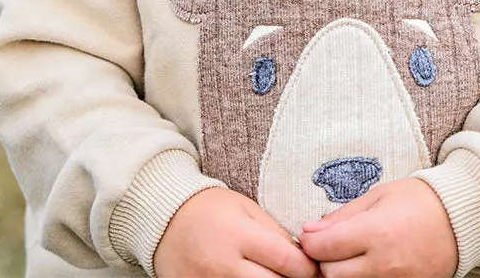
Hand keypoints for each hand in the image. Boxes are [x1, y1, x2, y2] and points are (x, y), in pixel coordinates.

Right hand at [153, 186, 320, 277]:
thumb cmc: (211, 210)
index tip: (313, 267)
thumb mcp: (245, 208)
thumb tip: (303, 255)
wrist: (165, 221)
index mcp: (239, 235)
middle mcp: (225, 266)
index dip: (308, 268)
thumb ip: (274, 232)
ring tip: (276, 276)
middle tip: (298, 275)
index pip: (286, 261)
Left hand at [298, 178, 457, 277]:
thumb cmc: (417, 201)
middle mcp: (384, 264)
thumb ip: (341, 216)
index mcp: (375, 233)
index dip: (310, 243)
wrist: (458, 221)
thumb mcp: (377, 196)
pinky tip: (366, 265)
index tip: (311, 236)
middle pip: (332, 275)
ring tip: (350, 255)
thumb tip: (309, 230)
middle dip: (325, 261)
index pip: (324, 249)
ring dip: (342, 272)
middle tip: (331, 246)